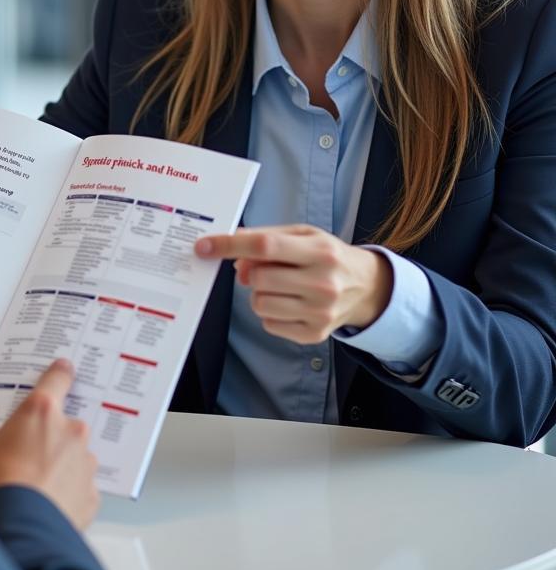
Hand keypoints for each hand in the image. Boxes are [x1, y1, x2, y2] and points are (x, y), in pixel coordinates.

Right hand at [0, 359, 99, 530]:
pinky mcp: (91, 494)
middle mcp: (70, 431)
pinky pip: (79, 487)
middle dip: (47, 438)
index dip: (59, 373)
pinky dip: (66, 493)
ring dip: (59, 466)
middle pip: (63, 425)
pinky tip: (46, 504)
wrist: (19, 527)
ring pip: (73, 457)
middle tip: (25, 457)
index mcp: (42, 411)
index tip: (65, 369)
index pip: (57, 379)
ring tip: (33, 487)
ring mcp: (85, 463)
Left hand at [195, 224, 393, 343]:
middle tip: (265, 269)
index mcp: (319, 251)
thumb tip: (233, 253)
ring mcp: (320, 312)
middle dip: (252, 272)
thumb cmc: (327, 256)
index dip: (229, 245)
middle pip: (259, 278)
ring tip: (281, 286)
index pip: (265, 246)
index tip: (204, 247)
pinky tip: (290, 302)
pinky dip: (271, 312)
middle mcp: (323, 283)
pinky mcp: (314, 334)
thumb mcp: (303, 235)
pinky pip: (268, 324)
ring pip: (260, 303)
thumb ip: (266, 237)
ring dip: (260, 293)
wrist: (366, 287)